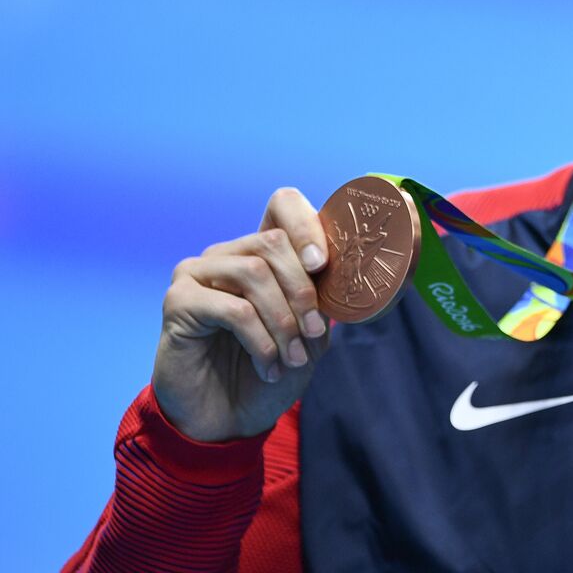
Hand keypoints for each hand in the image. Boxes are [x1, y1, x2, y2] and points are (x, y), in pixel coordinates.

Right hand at [152, 187, 330, 441]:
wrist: (229, 421)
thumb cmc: (272, 371)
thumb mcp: (310, 334)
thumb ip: (322, 299)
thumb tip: (341, 272)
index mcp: (262, 252)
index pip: (282, 204)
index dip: (307, 224)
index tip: (323, 264)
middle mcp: (227, 253)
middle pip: (273, 243)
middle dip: (303, 291)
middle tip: (314, 333)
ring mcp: (198, 273)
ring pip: (254, 273)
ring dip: (283, 320)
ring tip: (293, 358)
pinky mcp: (179, 302)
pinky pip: (233, 308)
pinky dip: (261, 340)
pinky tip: (268, 366)